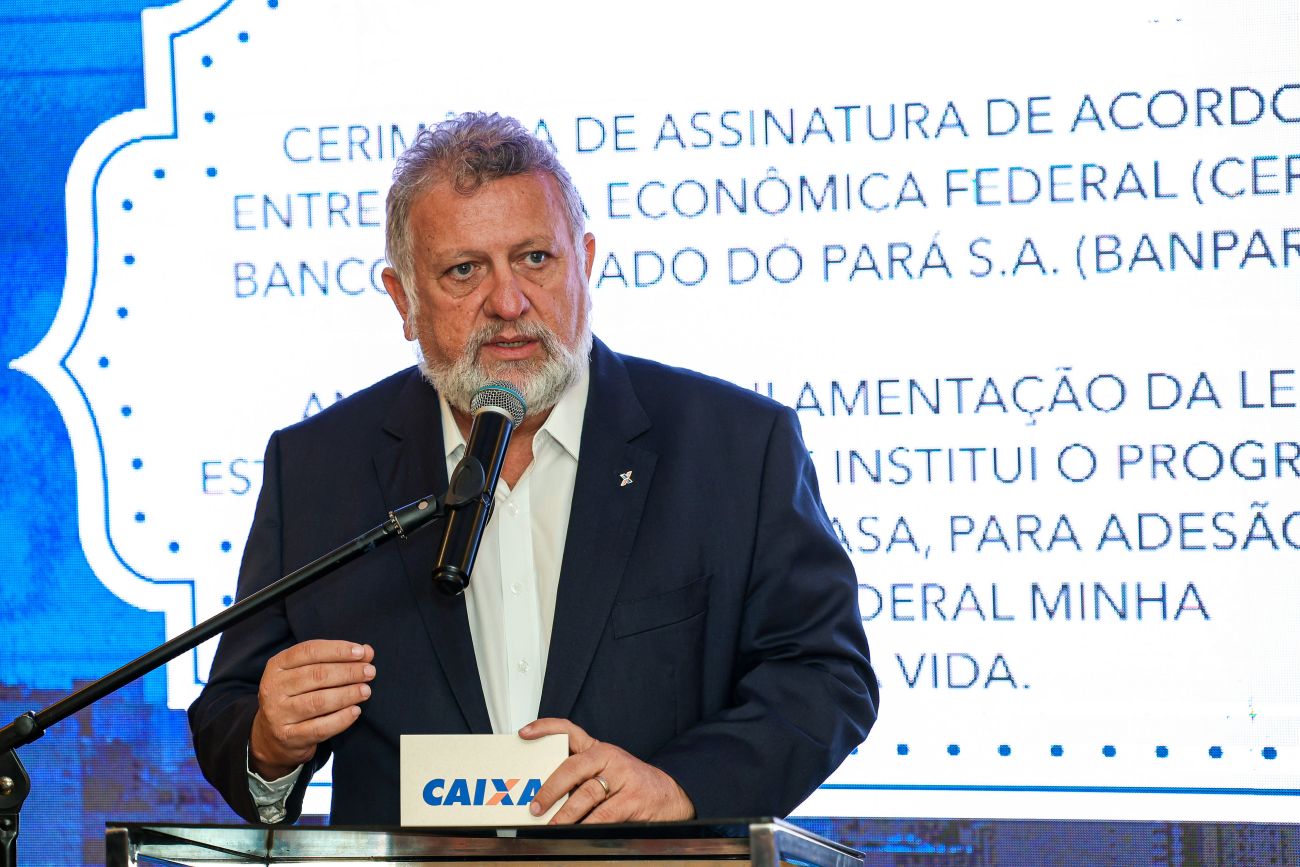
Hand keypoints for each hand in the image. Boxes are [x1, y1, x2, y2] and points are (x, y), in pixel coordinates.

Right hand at [249, 640, 374, 779]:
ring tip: (365, 691)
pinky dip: (341, 719)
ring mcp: (278, 713)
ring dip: (347, 694)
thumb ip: (335, 660)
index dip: (338, 650)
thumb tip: (367, 651)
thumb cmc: (297, 696)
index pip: (310, 651)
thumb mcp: (308, 673)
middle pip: (316, 675)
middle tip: (370, 672)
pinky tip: (356, 711)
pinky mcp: (288, 736)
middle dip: (348, 672)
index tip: (362, 652)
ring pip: (318, 701)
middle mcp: (273, 687)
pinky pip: (319, 727)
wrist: (272, 736)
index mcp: (277, 665)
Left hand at [519, 718, 694, 824]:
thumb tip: (544, 794)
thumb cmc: (631, 786)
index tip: (524, 733)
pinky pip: (604, 814)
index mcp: (599, 750)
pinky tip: (577, 833)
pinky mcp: (633, 798)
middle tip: (535, 805)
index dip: (545, 728)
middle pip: (574, 767)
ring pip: (587, 794)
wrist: (669, 797)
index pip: (569, 730)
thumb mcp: (606, 772)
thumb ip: (581, 777)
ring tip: (551, 825)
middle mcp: (609, 758)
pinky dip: (587, 825)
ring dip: (565, 813)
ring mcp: (623, 777)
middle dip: (551, 788)